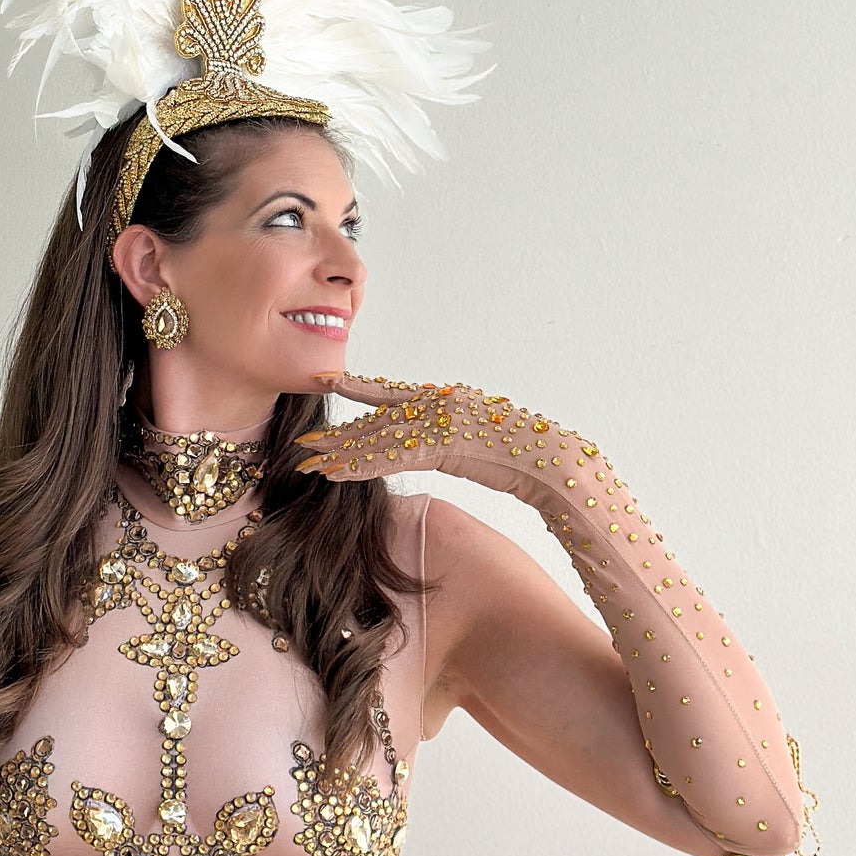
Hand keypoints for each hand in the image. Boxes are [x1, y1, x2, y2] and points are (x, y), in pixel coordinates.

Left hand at [293, 370, 581, 501]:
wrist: (553, 460)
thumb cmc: (526, 454)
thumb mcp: (481, 436)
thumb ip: (450, 435)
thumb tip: (433, 442)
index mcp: (443, 397)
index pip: (389, 391)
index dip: (354, 386)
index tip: (324, 380)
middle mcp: (436, 403)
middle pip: (375, 419)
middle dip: (338, 433)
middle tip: (303, 440)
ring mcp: (437, 422)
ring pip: (377, 439)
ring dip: (341, 455)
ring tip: (309, 463)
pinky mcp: (441, 446)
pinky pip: (390, 458)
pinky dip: (361, 467)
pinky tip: (336, 475)